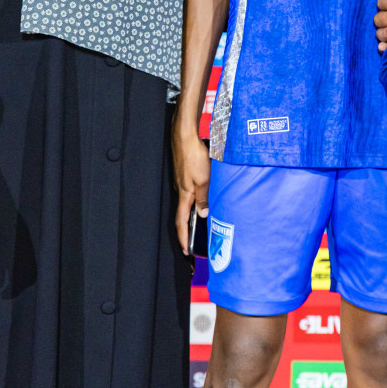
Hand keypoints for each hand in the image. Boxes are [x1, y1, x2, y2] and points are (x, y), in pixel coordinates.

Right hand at [173, 125, 211, 253]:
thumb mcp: (203, 178)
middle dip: (188, 231)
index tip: (186, 251)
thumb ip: (204, 196)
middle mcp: (182, 190)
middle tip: (194, 243)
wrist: (185, 136)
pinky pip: (191, 192)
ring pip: (189, 203)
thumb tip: (203, 214)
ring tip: (201, 226)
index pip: (181, 222)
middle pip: (183, 215)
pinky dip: (197, 201)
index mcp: (185, 194)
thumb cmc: (193, 155)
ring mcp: (183, 182)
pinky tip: (205, 200)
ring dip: (194, 216)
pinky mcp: (187, 174)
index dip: (183, 238)